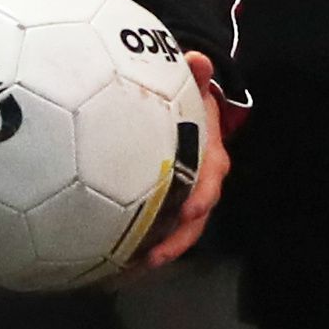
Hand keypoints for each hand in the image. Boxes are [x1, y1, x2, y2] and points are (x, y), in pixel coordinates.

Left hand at [122, 55, 236, 277]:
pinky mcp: (167, 208)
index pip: (211, 181)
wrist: (188, 115)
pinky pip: (158, 229)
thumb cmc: (186, 104)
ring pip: (178, 231)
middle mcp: (202, 186)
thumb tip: (199, 59)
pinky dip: (143, 244)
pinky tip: (117, 262)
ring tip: (133, 269)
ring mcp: (186, 201)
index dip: (203, 197)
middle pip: (195, 219)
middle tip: (155, 256)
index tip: (189, 210)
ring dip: (160, 250)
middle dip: (178, 239)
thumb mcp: (191, 88)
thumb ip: (194, 75)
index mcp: (211, 159)